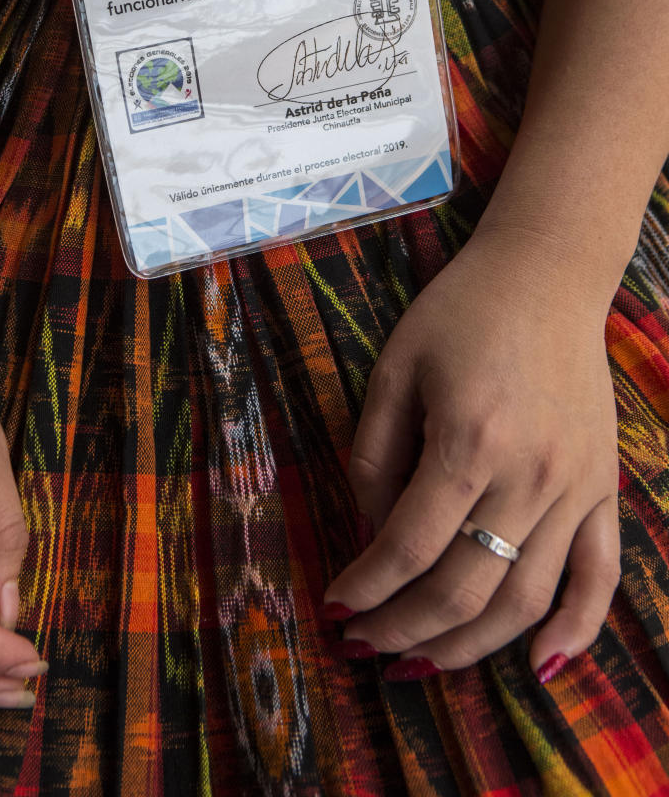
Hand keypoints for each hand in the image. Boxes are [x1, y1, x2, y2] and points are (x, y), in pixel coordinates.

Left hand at [324, 227, 620, 678]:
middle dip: (404, 630)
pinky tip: (541, 666)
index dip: (366, 588)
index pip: (408, 546)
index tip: (335, 606)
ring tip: (421, 663)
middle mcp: (530, 474)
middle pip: (464, 588)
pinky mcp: (605, 487)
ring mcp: (576, 487)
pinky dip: (576, 629)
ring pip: (526, 600)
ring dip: (470, 647)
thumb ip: (376, 456)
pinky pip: (600, 574)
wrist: (547, 274)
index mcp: (468, 440)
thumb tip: (376, 535)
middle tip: (364, 646)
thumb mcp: (393, 369)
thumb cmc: (458, 314)